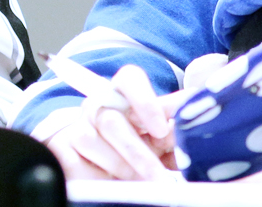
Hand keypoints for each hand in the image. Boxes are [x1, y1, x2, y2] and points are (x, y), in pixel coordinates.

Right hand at [45, 65, 185, 180]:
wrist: (107, 167)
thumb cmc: (139, 144)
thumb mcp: (161, 133)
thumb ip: (176, 118)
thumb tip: (199, 105)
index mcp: (123, 94)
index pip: (129, 79)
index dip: (145, 101)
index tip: (162, 129)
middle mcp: (97, 105)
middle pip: (112, 120)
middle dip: (139, 153)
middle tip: (160, 176)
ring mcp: (77, 125)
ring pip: (92, 141)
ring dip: (120, 167)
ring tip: (138, 181)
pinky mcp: (62, 148)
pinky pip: (77, 163)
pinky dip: (99, 177)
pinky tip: (111, 181)